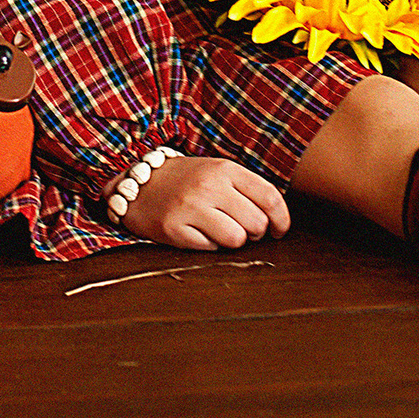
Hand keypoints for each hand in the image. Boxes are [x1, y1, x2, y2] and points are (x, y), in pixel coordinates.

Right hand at [119, 156, 290, 250]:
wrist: (137, 184)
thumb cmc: (186, 180)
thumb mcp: (216, 171)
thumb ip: (246, 189)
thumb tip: (276, 219)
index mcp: (224, 169)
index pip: (269, 197)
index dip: (281, 219)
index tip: (279, 230)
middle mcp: (208, 186)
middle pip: (256, 223)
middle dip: (255, 233)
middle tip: (242, 228)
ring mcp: (190, 207)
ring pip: (236, 239)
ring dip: (233, 240)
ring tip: (220, 230)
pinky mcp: (174, 228)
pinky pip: (210, 248)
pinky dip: (210, 245)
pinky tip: (198, 232)